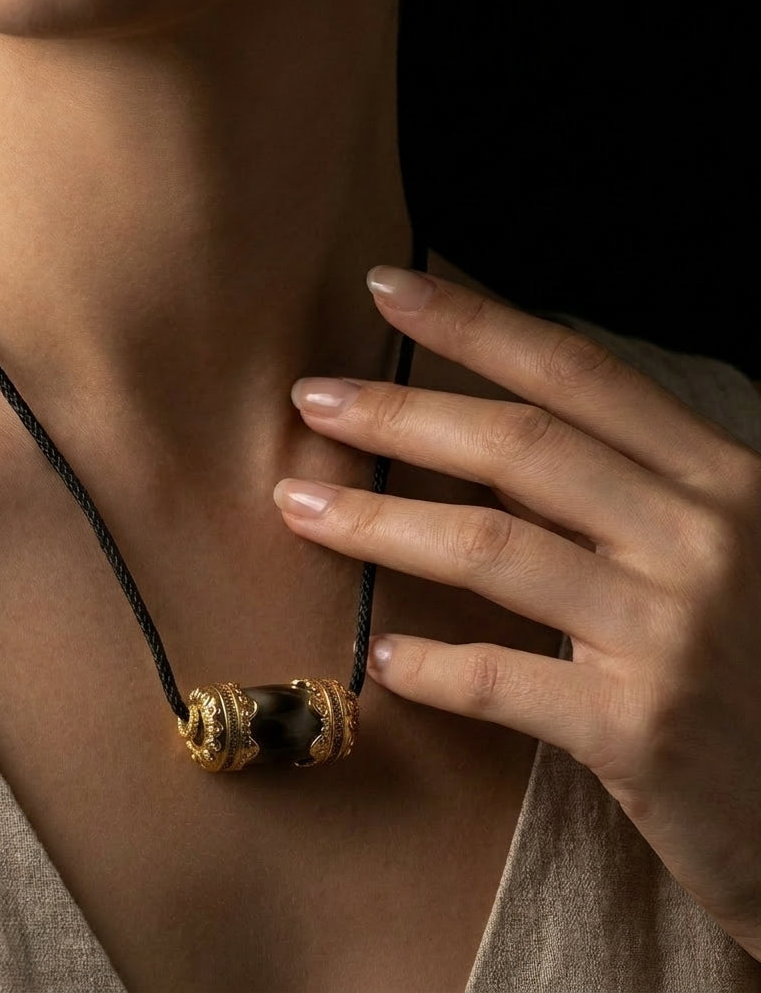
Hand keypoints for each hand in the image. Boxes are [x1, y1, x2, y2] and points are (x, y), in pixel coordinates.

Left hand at [272, 265, 760, 959]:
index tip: (387, 287)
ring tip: (299, 509)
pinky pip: (506, 679)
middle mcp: (703, 536)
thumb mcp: (704, 551)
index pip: (577, 373)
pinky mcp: (645, 728)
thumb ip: (614, 491)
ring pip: (493, 548)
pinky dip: (432, 667)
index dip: (475, 323)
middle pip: (520, 445)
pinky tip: (383, 656)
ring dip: (378, 523)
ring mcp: (674, 631)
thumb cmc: (746, 666)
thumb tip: (480, 438)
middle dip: (400, 414)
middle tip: (310, 400)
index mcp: (718, 478)